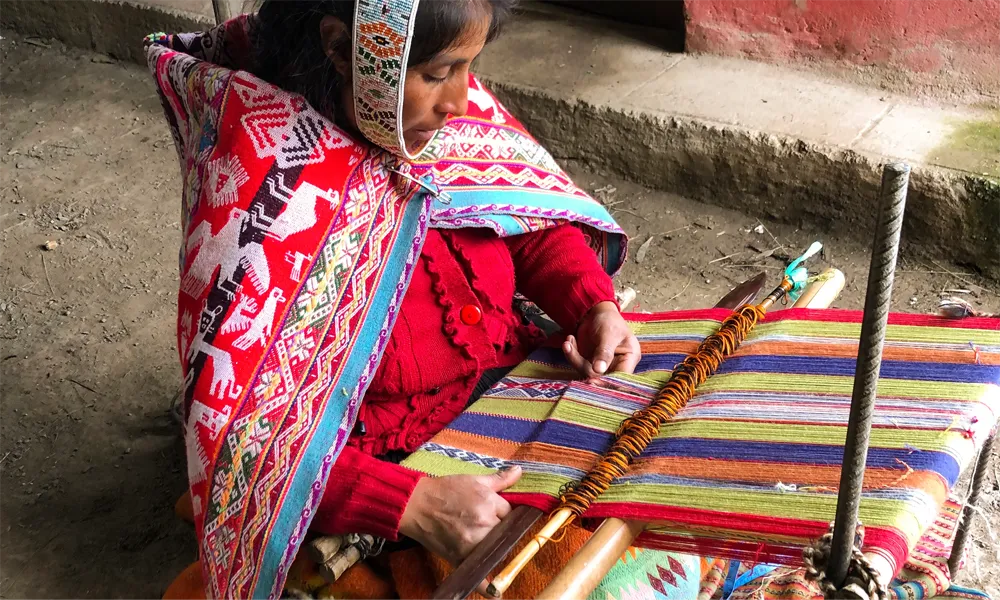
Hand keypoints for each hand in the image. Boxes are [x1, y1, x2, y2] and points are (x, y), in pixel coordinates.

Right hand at [400, 466, 521, 579]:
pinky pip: (478, 574)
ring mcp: (473, 542)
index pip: (511, 514)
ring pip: (495, 550)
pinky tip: (495, 592)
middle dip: (499, 530)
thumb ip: (499, 479)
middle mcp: (484, 523)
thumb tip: (519, 471)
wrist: (416, 504)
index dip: (504, 514)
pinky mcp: (460, 556)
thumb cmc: (445, 490)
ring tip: (480, 539)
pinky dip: (487, 585)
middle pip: (505, 533)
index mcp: (489, 503)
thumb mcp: (473, 479)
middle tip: (485, 525)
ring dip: (492, 548)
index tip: (496, 513)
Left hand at [563, 301, 639, 378]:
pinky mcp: (589, 363)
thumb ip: (604, 352)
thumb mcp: (609, 334)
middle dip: (583, 365)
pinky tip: (569, 342)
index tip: (591, 380)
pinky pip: (578, 365)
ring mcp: (601, 365)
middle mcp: (616, 365)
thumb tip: (599, 370)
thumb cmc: (610, 321)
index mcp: (629, 358)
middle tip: (570, 353)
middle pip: (601, 377)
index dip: (607, 382)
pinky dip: (571, 354)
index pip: (621, 377)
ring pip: (586, 371)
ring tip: (568, 343)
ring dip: (574, 358)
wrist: (597, 313)